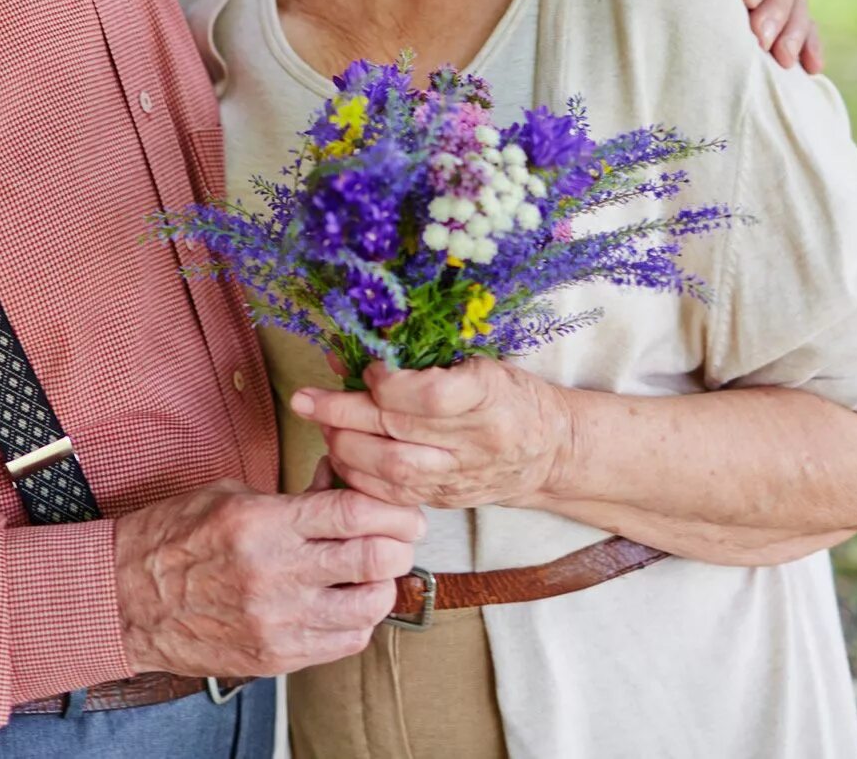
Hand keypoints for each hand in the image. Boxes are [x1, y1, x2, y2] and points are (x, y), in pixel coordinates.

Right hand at [112, 479, 423, 677]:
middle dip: (400, 546)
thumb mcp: (233, 496)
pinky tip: (346, 603)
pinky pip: (345, 642)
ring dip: (383, 586)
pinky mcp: (276, 656)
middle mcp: (274, 575)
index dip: (393, 510)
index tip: (404, 510)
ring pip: (369, 607)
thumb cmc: (175, 538)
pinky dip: (358, 621)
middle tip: (401, 538)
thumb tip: (343, 481)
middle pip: (373, 560)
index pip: (354, 514)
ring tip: (373, 573)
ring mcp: (276, 621)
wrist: (126, 599)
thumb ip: (295, 495)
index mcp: (263, 524)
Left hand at [293, 359, 569, 511]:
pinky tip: (339, 455)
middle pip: (399, 432)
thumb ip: (421, 361)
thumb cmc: (511, 395)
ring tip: (321, 425)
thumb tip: (351, 357)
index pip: (431, 397)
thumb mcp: (478, 362)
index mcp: (491, 395)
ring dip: (345, 447)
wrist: (550, 451)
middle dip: (343, 415)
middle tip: (306, 399)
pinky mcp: (447, 500)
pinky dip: (359, 477)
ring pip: (392, 471)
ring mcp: (461, 476)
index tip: (367, 368)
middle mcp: (478, 441)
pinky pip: (394, 495)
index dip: (388, 384)